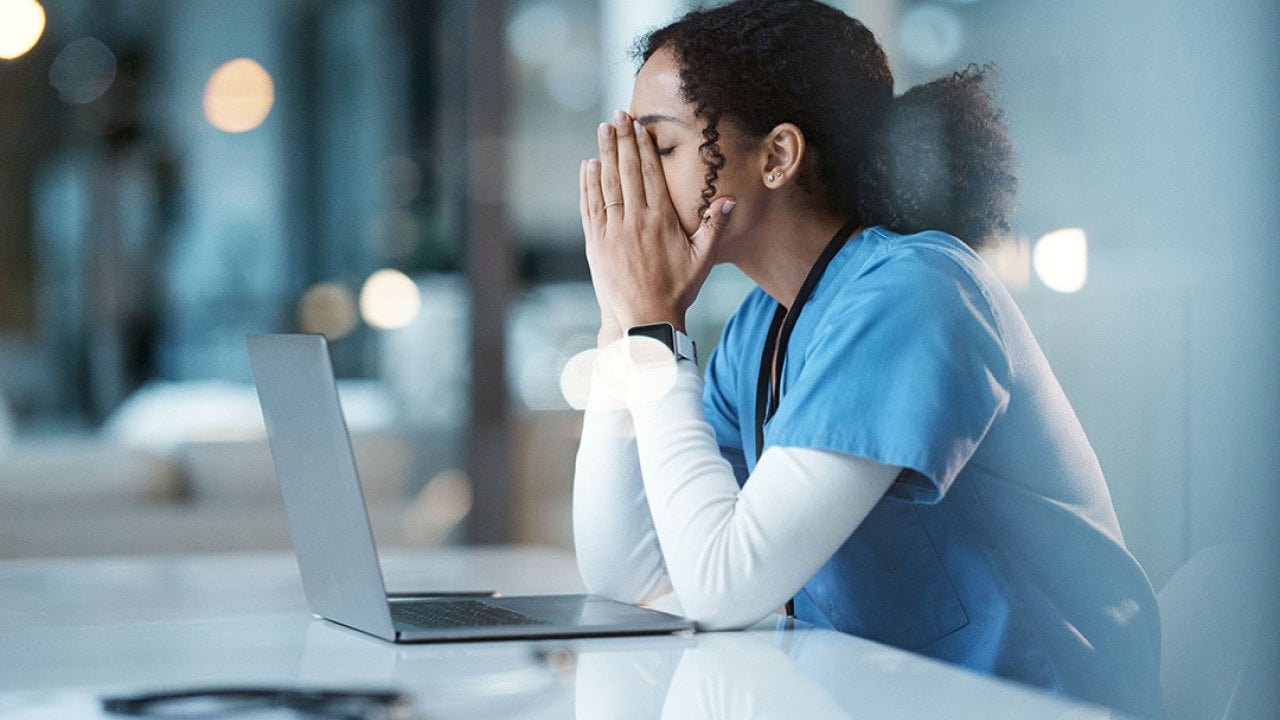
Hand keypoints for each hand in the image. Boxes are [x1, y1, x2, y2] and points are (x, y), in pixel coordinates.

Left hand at [580, 110, 734, 344]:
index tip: (639, 126)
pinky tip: (588, 166)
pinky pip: (591, 208)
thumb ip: (715, 226)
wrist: (647, 320)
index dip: (643, 147)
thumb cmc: (678, 290)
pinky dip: (589, 185)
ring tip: (602, 130)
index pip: (650, 174)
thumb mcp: (702, 259)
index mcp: (662, 221)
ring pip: (606, 185)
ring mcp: (613, 232)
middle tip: (617, 115)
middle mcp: (635, 222)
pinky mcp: (597, 245)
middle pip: (627, 172)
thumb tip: (729, 199)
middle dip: (622, 141)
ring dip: (604, 155)